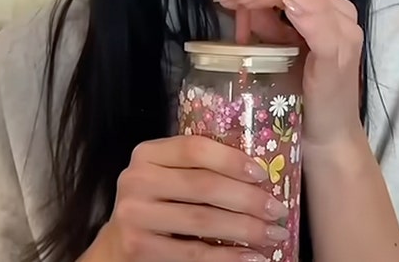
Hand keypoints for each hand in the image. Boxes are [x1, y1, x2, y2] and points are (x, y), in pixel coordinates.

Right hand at [85, 135, 288, 261]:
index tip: (263, 175)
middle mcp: (137, 180)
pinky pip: (194, 252)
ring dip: (246, 229)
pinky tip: (251, 256)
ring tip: (273, 234)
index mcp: (148, 154)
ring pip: (203, 220)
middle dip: (249, 200)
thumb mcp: (171, 175)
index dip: (232, 160)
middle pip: (205, 186)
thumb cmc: (159, 201)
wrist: (120, 241)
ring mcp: (135, 215)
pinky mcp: (138, 247)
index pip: (195, 148)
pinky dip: (228, 255)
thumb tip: (261, 176)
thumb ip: (201, 168)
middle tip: (278, 210)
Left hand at [214, 0, 363, 148]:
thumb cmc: (304, 100)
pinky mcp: (336, 50)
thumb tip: (244, 4)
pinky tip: (256, 4)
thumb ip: (270, 27)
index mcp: (333, 13)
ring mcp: (344, 32)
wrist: (327, 139)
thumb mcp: (282, 53)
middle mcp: (344, 16)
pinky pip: (310, 13)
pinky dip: (281, 2)